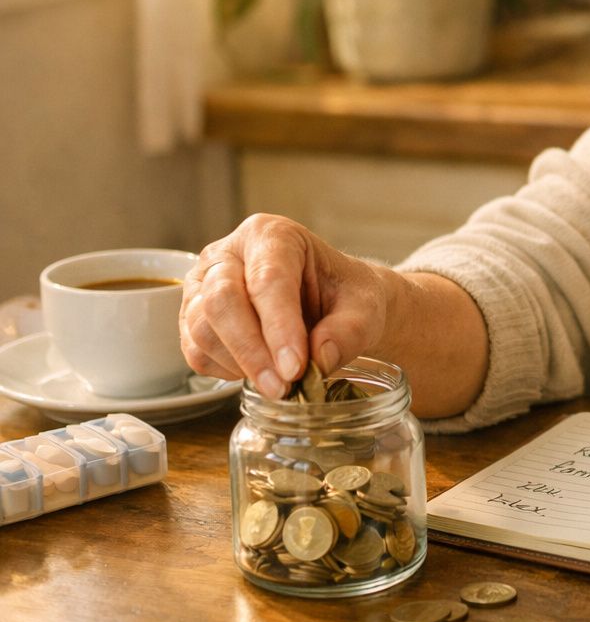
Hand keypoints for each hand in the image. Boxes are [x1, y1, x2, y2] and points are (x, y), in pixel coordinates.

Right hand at [180, 214, 388, 398]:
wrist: (331, 304)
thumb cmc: (346, 297)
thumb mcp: (365, 309)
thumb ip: (349, 332)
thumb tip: (319, 359)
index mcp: (273, 235)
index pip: (267, 279)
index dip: (279, 327)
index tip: (295, 367)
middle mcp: (228, 254)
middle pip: (221, 300)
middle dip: (252, 350)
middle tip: (283, 386)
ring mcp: (203, 285)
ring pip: (202, 328)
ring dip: (240, 364)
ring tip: (280, 382)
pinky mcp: (192, 318)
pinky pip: (196, 351)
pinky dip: (226, 371)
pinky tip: (260, 372)